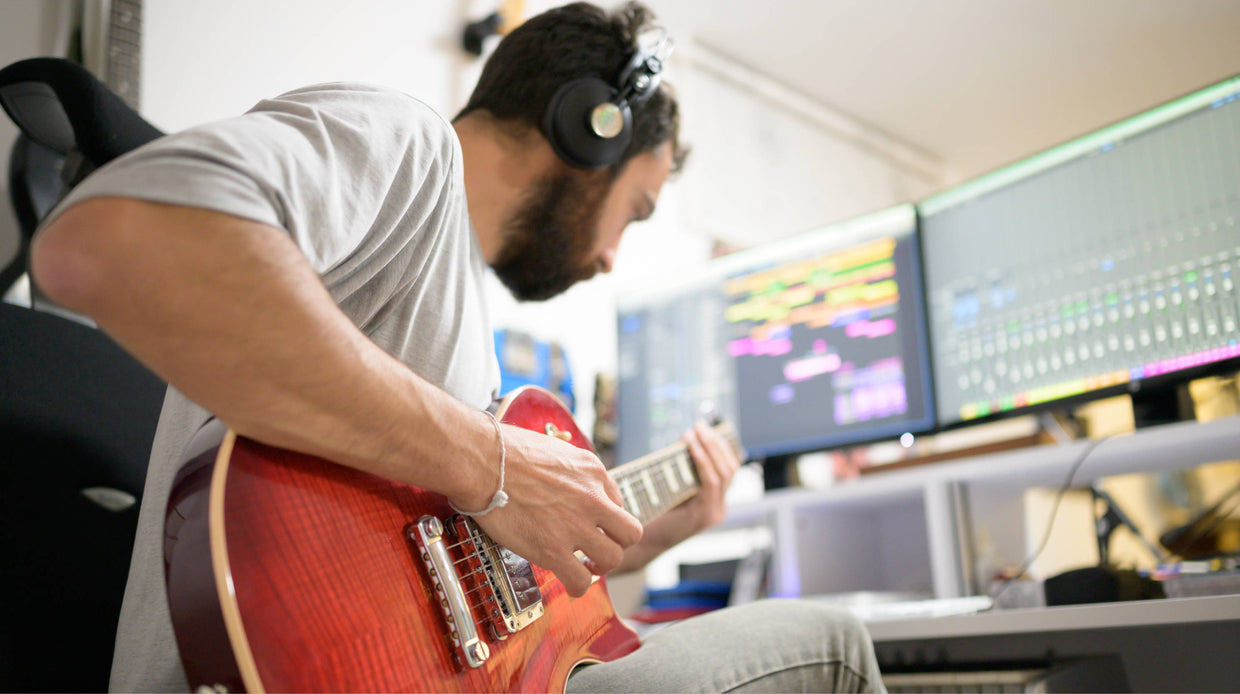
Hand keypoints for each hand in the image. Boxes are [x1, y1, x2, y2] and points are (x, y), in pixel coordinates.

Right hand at [462, 424, 642, 596]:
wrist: (482, 461)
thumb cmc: (505, 450)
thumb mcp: (554, 447)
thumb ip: (568, 468)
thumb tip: (564, 480)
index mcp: (592, 471)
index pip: (617, 501)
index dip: (604, 516)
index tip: (589, 523)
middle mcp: (592, 499)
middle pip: (629, 533)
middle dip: (617, 544)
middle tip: (597, 548)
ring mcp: (574, 526)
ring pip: (612, 558)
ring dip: (600, 566)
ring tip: (585, 567)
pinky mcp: (552, 549)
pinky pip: (580, 580)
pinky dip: (578, 586)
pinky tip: (569, 583)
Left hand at [612, 421, 741, 573]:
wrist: (638, 542)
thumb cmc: (651, 512)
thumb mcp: (672, 486)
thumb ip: (682, 468)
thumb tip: (687, 438)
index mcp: (714, 501)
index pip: (729, 469)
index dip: (721, 446)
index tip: (705, 429)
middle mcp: (719, 508)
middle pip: (730, 468)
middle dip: (716, 443)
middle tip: (700, 425)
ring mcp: (714, 513)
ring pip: (723, 474)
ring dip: (709, 448)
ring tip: (695, 432)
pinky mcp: (704, 516)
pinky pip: (710, 484)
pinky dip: (703, 463)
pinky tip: (692, 448)